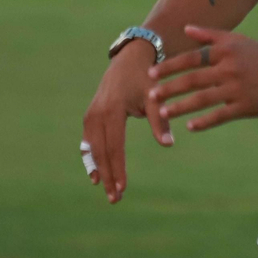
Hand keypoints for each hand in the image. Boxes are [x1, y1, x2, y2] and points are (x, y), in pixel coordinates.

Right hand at [80, 41, 156, 203]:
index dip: (118, 169)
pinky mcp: (90, 115)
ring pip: (92, 149)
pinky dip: (92, 159)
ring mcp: (91, 115)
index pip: (114, 147)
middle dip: (107, 176)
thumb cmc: (146, 78)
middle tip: (115, 199)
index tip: (123, 188)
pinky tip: (96, 175)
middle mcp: (97, 114)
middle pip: (100, 152)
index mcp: (112, 110)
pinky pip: (89, 142)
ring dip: (98, 170)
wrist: (130, 58)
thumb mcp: (154, 97)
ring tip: (106, 191)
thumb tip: (168, 144)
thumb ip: (159, 121)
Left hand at [147, 26, 257, 132]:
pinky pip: (220, 116)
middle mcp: (230, 68)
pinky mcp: (246, 106)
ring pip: (203, 99)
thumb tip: (186, 28)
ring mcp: (238, 88)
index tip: (150, 74)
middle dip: (169, 88)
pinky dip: (204, 122)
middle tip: (150, 96)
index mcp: (227, 51)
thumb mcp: (239, 41)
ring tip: (164, 114)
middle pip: (193, 79)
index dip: (170, 66)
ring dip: (180, 107)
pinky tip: (190, 127)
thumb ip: (211, 35)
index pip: (192, 58)